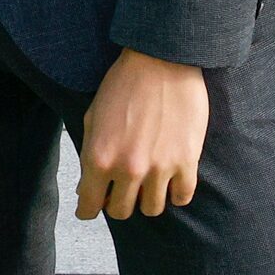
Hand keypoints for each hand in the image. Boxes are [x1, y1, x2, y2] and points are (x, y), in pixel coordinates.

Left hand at [76, 48, 206, 220]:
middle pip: (121, 211)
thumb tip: (86, 188)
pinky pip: (182, 197)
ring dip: (146, 200)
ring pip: (152, 209)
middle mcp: (128, 169)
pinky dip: (175, 195)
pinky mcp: (187, 162)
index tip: (89, 210)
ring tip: (145, 186)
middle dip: (116, 204)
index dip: (87, 209)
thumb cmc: (121, 87)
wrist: (160, 63)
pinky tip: (170, 184)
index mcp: (98, 157)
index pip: (90, 203)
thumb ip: (88, 155)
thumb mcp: (92, 119)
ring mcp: (159, 168)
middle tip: (118, 193)